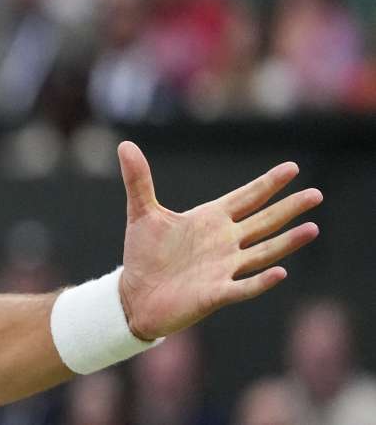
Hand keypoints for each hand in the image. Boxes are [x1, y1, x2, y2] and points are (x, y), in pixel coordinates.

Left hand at [115, 141, 321, 339]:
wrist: (134, 295)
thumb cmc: (144, 255)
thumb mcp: (141, 213)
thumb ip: (138, 180)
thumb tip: (125, 145)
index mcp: (210, 220)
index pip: (246, 198)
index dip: (268, 184)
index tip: (292, 168)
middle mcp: (224, 242)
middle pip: (263, 222)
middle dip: (289, 209)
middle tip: (316, 194)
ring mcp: (223, 268)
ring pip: (262, 253)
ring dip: (286, 242)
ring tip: (312, 229)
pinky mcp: (215, 293)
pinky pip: (243, 287)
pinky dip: (260, 281)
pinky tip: (280, 273)